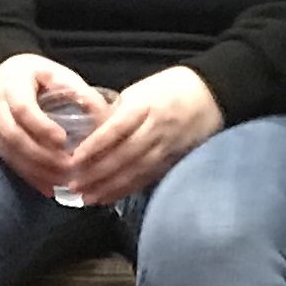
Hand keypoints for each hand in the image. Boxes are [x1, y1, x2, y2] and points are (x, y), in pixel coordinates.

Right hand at [0, 53, 100, 196]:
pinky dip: (29, 176)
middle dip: (41, 156)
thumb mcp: (55, 72)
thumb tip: (104, 117)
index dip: (42, 127)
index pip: (23, 109)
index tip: (63, 141)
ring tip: (63, 181)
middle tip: (68, 167)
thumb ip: (78, 92)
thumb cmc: (34, 74)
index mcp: (12, 85)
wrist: (1, 75)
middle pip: (13, 137)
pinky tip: (48, 187)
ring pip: (9, 154)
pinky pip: (8, 162)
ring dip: (36, 171)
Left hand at [63, 67, 226, 202]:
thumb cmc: (169, 87)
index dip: (94, 146)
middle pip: (125, 155)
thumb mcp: (139, 91)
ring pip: (136, 171)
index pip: (116, 128)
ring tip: (88, 198)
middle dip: (98, 173)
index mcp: (145, 105)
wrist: (212, 94)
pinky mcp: (174, 160)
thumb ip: (117, 113)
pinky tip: (110, 197)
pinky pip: (148, 177)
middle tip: (74, 185)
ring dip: (110, 187)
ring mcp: (167, 146)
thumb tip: (89, 135)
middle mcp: (156, 128)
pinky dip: (128, 189)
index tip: (74, 159)